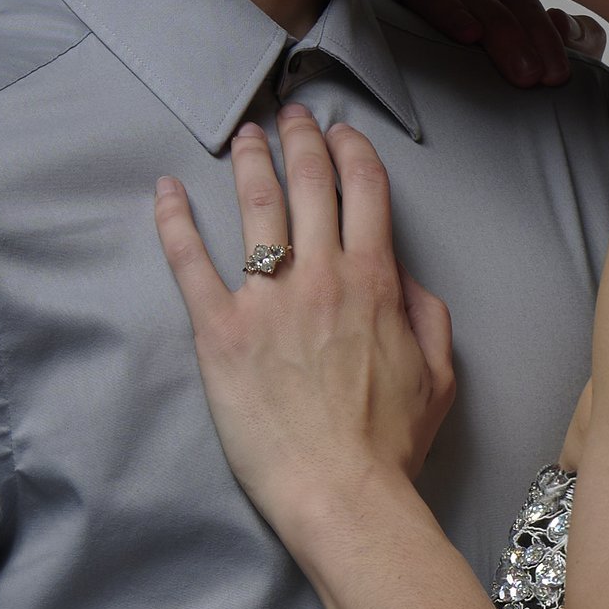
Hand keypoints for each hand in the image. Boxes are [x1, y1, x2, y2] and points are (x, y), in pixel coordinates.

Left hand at [154, 104, 455, 530]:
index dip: (353, 151)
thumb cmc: (391, 445)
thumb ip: (429, 317)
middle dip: (301, 139)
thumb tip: (409, 281)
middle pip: (311, 183)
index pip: (366, 192)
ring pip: (256, 205)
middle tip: (290, 116)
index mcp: (377, 283)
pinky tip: (167, 189)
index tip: (341, 134)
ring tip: (243, 135)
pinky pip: (190, 261)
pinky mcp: (220, 330)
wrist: (342, 492)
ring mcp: (268, 300)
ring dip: (249, 160)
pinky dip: (174, 219)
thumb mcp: (441, 376)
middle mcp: (323, 276)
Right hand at [371, 0, 606, 86]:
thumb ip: (575, 48)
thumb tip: (573, 27)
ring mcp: (428, 0)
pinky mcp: (388, 5)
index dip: (543, 36)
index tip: (556, 77)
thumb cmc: (496, 94)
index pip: (522, 4)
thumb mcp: (542, 72)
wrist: (447, 130)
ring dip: (456, 11)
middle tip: (527, 77)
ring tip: (472, 39)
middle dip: (509, 33)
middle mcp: (466, 0)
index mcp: (501, 9)